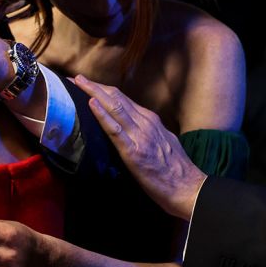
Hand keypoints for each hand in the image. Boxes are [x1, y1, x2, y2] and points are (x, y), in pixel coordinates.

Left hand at [73, 74, 205, 219]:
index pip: (123, 100)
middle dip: (94, 86)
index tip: (88, 84)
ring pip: (114, 107)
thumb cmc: (175, 172)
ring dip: (94, 93)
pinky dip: (102, 115)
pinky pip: (115, 130)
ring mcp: (140, 136)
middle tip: (76, 78)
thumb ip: (148, 134)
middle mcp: (145, 123)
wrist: (189, 188)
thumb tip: (134, 131)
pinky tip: (91, 104)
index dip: (104, 90)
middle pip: (116, 98)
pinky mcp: (134, 151)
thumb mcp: (163, 144)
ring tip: (78, 83)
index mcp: (151, 121)